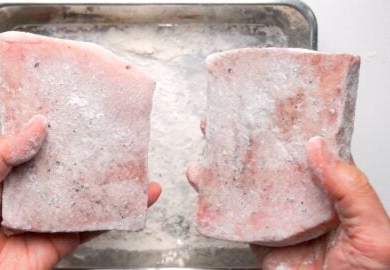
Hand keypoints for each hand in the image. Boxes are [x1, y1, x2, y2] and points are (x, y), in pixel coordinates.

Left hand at [0, 115, 161, 269]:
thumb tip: (34, 127)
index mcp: (6, 172)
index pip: (37, 143)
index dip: (58, 128)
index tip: (80, 112)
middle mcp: (31, 191)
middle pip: (67, 167)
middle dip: (91, 152)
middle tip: (114, 134)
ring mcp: (48, 215)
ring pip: (84, 194)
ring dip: (110, 182)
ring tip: (133, 166)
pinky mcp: (60, 240)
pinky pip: (90, 226)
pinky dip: (112, 215)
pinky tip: (128, 202)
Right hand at [187, 133, 389, 268]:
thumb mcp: (373, 231)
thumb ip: (351, 189)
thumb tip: (319, 148)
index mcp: (332, 190)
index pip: (310, 149)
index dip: (291, 126)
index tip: (274, 103)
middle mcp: (302, 197)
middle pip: (272, 160)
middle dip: (249, 136)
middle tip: (231, 113)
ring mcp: (278, 215)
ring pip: (249, 182)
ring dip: (226, 160)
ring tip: (211, 138)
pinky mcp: (259, 235)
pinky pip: (234, 213)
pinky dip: (215, 196)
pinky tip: (204, 180)